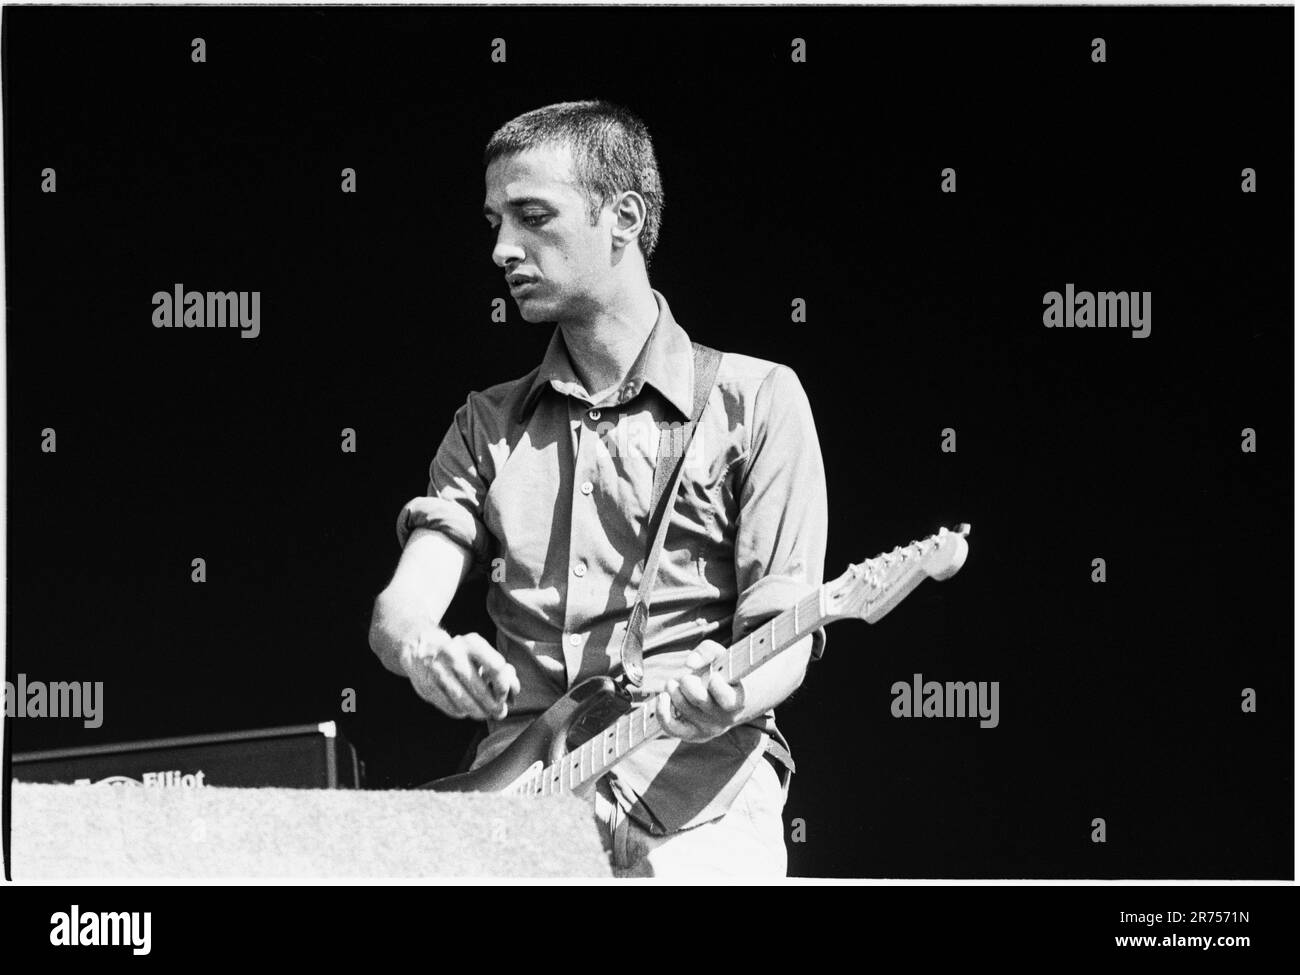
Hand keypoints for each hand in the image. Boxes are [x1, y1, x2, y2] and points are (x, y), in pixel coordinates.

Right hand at [399, 628, 519, 720]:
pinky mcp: (427, 686)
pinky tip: (465, 710)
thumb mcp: (481, 653)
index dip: (503, 686)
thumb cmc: (462, 654)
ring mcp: (437, 670)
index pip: (496, 667)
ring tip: (484, 714)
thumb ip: (501, 670)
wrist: (421, 649)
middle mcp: (453, 654)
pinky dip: (461, 712)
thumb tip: (514, 692)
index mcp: (472, 642)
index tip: (504, 695)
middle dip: (492, 705)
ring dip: (478, 712)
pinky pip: (450, 707)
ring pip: (464, 701)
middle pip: (480, 689)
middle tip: (499, 712)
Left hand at [655, 640, 745, 742]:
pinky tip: (663, 697)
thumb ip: (708, 651)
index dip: (716, 685)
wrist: (727, 699)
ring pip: (683, 707)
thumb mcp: (722, 657)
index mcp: (737, 699)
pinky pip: (671, 727)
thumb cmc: (723, 674)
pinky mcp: (692, 734)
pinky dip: (662, 711)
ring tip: (675, 683)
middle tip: (686, 678)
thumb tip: (689, 663)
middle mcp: (724, 718)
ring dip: (673, 690)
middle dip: (687, 682)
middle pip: (698, 699)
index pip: (727, 698)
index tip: (712, 675)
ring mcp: (708, 728)